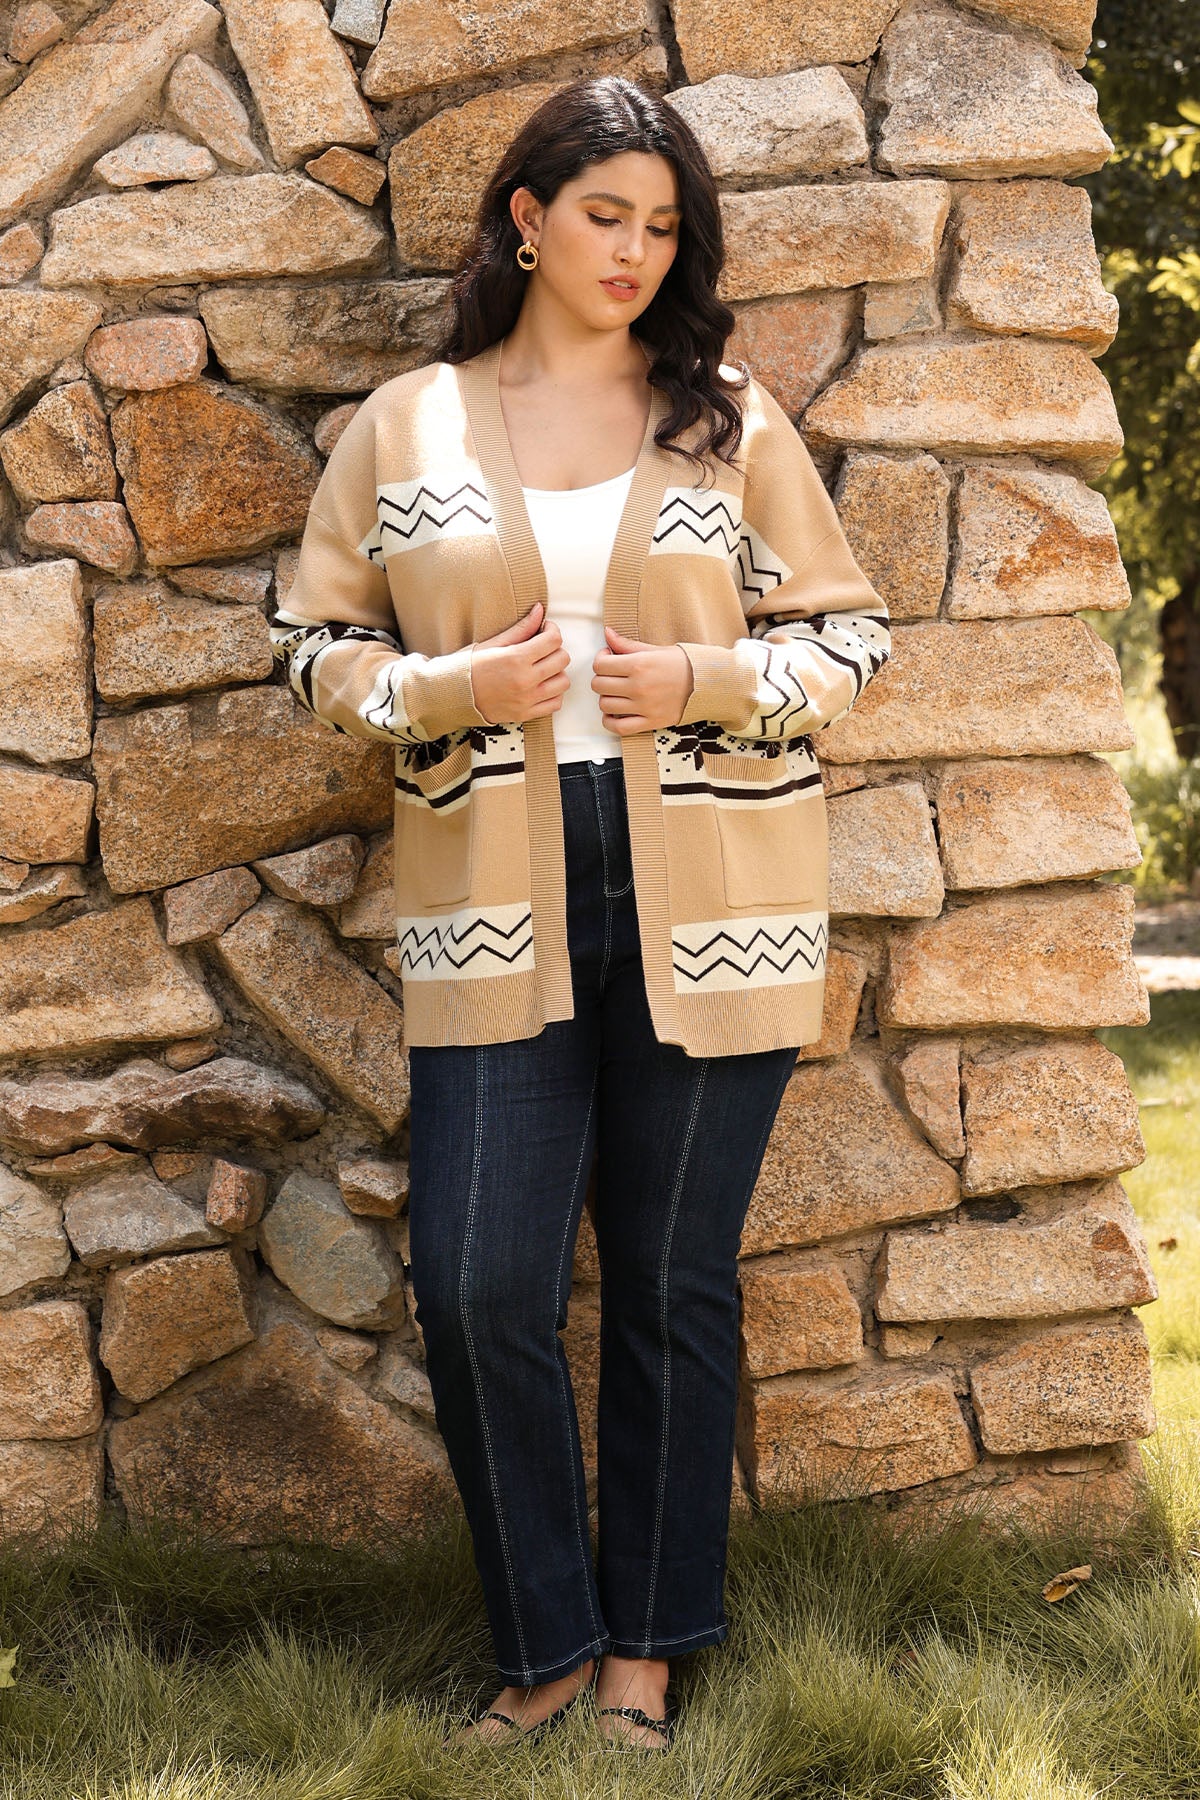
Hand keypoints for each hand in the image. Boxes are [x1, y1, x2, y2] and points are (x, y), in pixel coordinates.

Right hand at [469, 602, 568, 724]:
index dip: (552, 629)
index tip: (544, 629)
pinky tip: (541, 686)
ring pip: (563, 682)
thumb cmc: (469, 666)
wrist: (452, 695)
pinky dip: (553, 693)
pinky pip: (555, 703)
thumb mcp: (493, 643)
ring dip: (556, 672)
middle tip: (542, 648)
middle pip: (562, 659)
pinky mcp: (525, 714)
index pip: (553, 639)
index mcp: (516, 658)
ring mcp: (526, 700)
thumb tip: (539, 609)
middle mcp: (525, 680)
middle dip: (555, 649)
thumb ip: (521, 628)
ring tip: (542, 668)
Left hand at [591, 626, 693, 735]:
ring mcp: (644, 706)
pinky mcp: (650, 721)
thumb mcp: (655, 649)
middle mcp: (639, 686)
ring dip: (606, 699)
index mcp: (638, 664)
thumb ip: (627, 644)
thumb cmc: (683, 664)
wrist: (707, 683)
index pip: (600, 665)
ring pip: (605, 706)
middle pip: (599, 685)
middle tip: (612, 676)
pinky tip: (613, 714)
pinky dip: (610, 722)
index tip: (608, 659)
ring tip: (616, 693)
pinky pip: (619, 727)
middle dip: (602, 678)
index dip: (600, 660)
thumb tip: (607, 634)